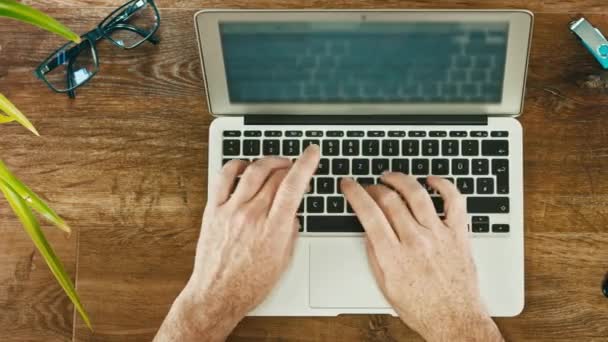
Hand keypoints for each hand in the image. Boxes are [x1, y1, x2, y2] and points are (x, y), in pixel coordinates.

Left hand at [155, 146, 319, 341]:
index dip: (306, 163)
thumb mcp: (284, 260)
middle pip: (275, 175)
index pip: (293, 185)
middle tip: (295, 167)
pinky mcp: (213, 210)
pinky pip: (224, 177)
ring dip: (268, 161)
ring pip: (253, 171)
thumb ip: (291, 231)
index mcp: (274, 228)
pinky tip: (245, 166)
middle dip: (290, 166)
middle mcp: (252, 215)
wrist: (217, 295)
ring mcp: (230, 210)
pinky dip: (237, 165)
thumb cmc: (250, 284)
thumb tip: (291, 212)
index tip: (312, 152)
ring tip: (275, 163)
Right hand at [341, 174, 502, 341]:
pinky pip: (454, 200)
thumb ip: (374, 255)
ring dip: (400, 179)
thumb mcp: (385, 286)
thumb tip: (368, 230)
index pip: (368, 213)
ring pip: (417, 194)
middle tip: (368, 186)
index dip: (354, 193)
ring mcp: (438, 235)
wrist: (455, 320)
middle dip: (373, 187)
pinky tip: (431, 181)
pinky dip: (443, 185)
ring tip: (391, 177)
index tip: (349, 184)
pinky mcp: (458, 234)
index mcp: (393, 256)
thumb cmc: (422, 309)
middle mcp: (415, 241)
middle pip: (388, 200)